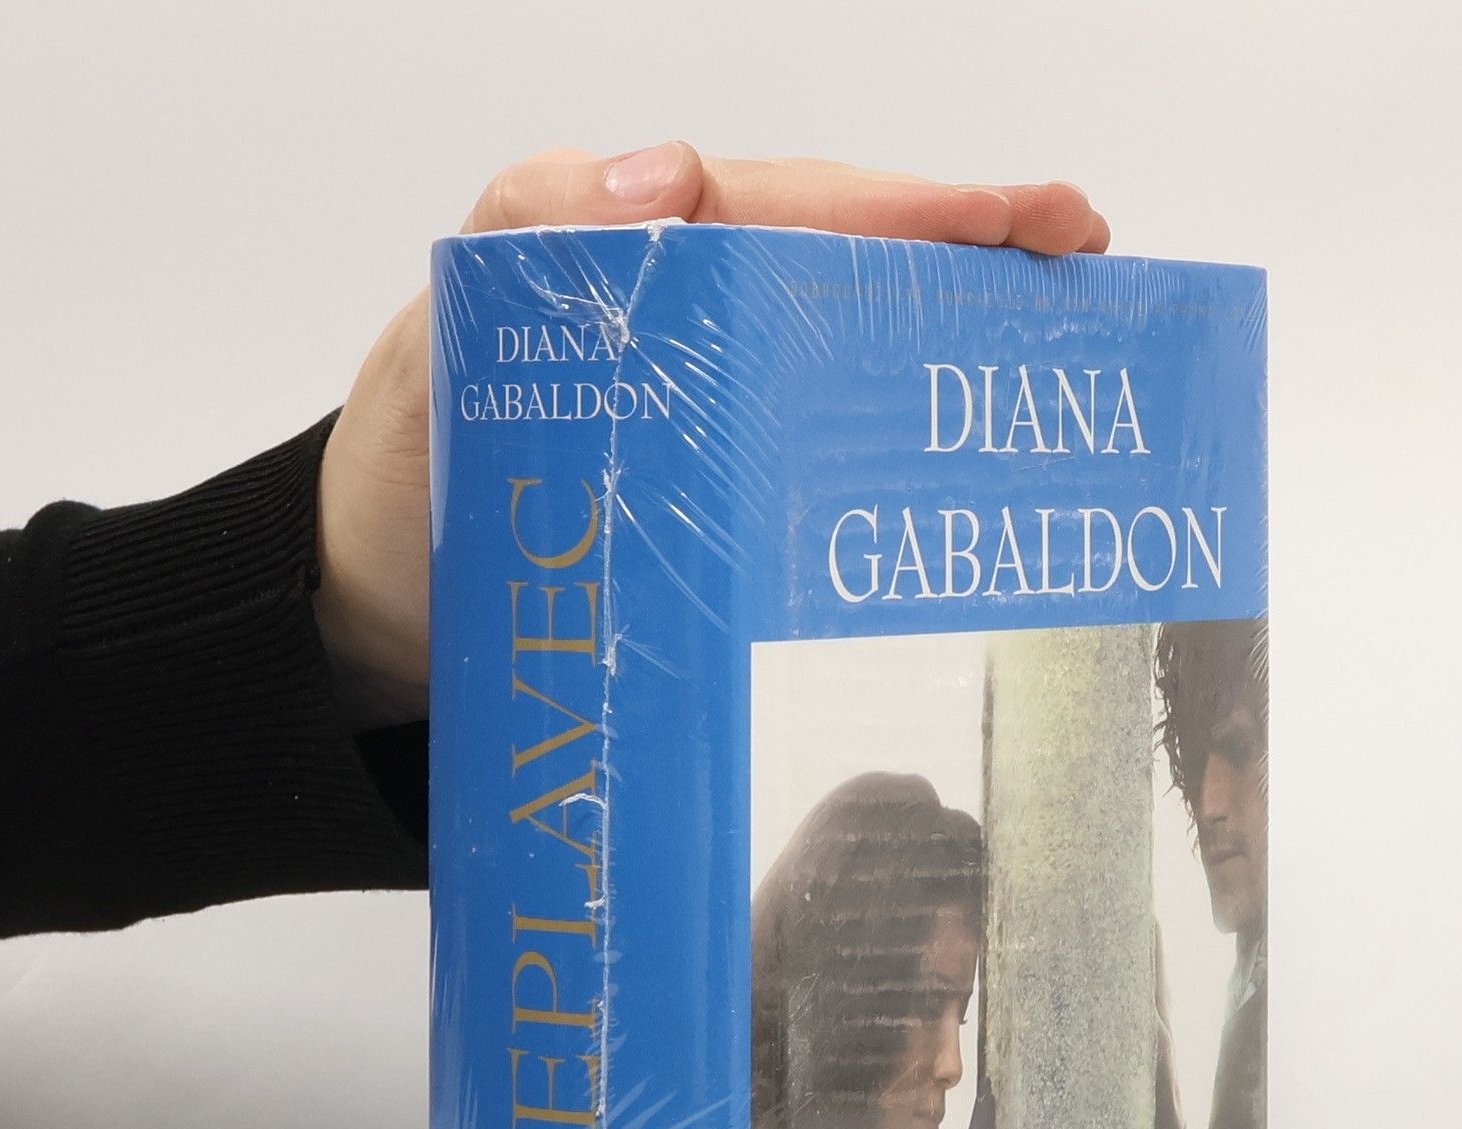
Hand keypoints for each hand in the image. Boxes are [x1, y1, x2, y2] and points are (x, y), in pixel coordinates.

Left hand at [312, 143, 1110, 727]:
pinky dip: (895, 430)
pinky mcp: (712, 488)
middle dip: (969, 250)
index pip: (795, 207)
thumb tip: (667, 180)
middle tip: (1084, 257)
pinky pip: (817, 439)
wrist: (376, 615)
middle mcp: (682, 319)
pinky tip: (962, 452)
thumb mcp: (444, 347)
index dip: (915, 210)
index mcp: (630, 255)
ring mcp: (705, 405)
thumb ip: (528, 238)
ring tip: (1059, 335)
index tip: (1021, 222)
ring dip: (952, 331)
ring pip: (844, 343)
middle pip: (845, 260)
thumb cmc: (404, 480)